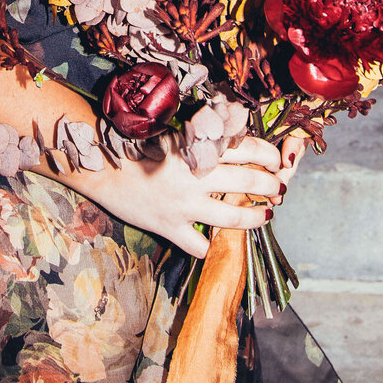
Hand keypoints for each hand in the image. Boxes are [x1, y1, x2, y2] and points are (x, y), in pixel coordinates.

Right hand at [76, 131, 288, 259]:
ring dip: (255, 217)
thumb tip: (238, 139)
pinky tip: (213, 242)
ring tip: (266, 215)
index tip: (278, 161)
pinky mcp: (170, 227)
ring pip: (232, 216)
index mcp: (196, 149)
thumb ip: (203, 140)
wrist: (102, 169)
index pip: (245, 148)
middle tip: (279, 189)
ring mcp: (183, 205)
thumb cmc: (137, 147)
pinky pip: (197, 244)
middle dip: (271, 186)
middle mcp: (194, 177)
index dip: (268, 155)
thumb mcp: (174, 136)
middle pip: (248, 181)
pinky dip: (208, 246)